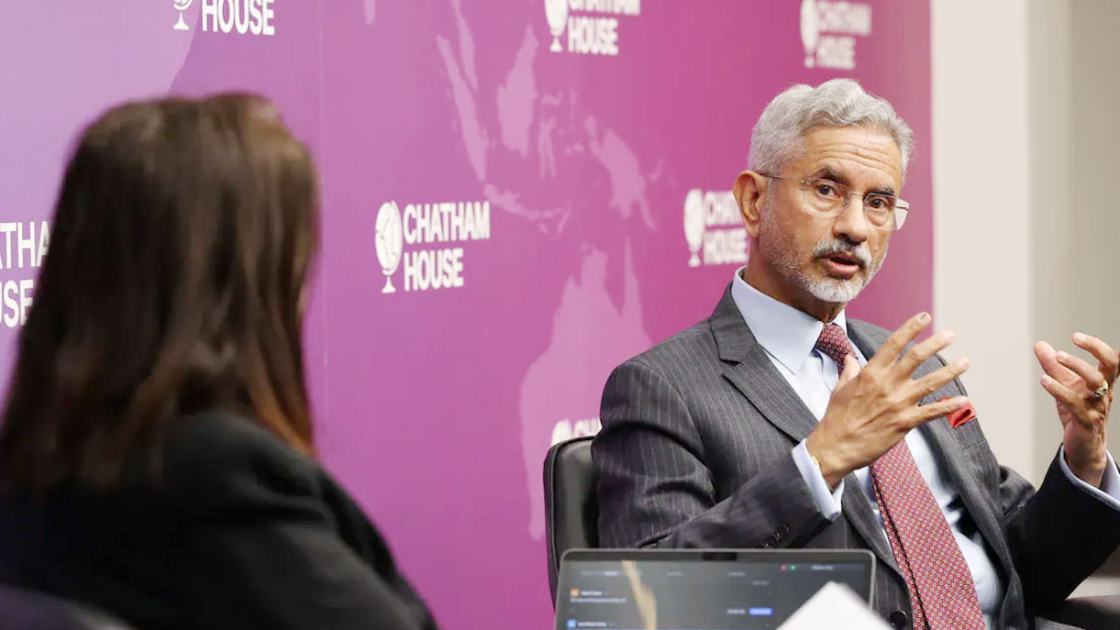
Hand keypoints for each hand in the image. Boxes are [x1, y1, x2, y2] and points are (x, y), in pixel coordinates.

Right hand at [805, 312, 971, 488]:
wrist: (836, 446)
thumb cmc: (836, 418)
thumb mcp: (840, 389)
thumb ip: (849, 371)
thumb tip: (850, 359)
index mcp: (870, 373)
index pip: (894, 344)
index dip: (910, 328)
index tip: (924, 317)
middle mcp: (887, 385)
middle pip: (916, 357)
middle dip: (936, 343)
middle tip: (950, 335)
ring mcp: (898, 404)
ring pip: (930, 383)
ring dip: (950, 371)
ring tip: (965, 362)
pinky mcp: (905, 423)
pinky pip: (932, 412)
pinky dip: (949, 406)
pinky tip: (963, 400)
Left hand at [1035, 333, 1118, 487]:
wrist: (1084, 445)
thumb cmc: (1078, 412)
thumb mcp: (1065, 385)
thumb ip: (1053, 366)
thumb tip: (1040, 344)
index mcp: (1102, 381)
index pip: (1112, 360)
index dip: (1101, 346)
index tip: (1079, 335)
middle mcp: (1104, 392)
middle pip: (1110, 365)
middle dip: (1095, 348)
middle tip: (1075, 337)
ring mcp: (1097, 406)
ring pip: (1096, 382)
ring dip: (1077, 366)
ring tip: (1057, 356)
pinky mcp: (1086, 420)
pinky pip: (1075, 402)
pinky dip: (1059, 389)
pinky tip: (1044, 381)